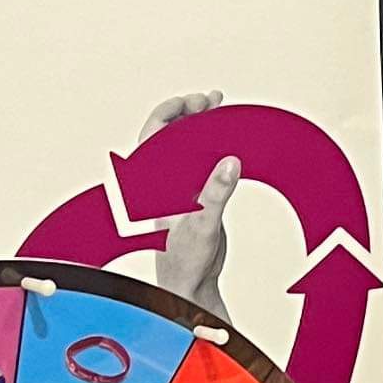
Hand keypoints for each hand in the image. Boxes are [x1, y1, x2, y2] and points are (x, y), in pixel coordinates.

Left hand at [137, 95, 238, 310]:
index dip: (170, 112)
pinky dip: (214, 144)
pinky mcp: (197, 193)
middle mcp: (164, 181)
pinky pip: (203, 160)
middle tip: (211, 100)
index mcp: (154, 184)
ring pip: (187, 144)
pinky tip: (227, 135)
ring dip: (202, 124)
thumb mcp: (202, 225)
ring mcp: (180, 186)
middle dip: (189, 111)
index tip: (193, 102)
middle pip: (171, 133)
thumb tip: (230, 163)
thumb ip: (215, 194)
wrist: (191, 283)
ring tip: (218, 105)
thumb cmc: (185, 259)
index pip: (153, 135)